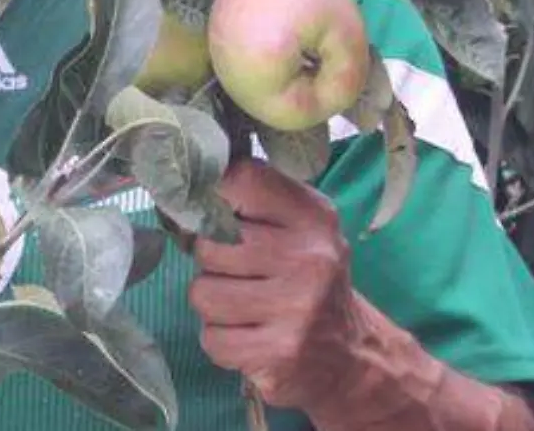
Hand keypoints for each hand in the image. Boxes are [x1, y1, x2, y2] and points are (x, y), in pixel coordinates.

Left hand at [186, 159, 369, 414]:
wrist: (351, 353)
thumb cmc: (306, 278)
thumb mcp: (297, 225)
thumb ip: (250, 201)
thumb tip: (182, 191)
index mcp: (313, 215)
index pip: (240, 180)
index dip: (213, 197)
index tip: (219, 215)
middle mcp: (309, 257)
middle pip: (209, 243)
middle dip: (211, 261)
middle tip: (239, 272)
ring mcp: (296, 307)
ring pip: (203, 293)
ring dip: (213, 304)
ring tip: (244, 306)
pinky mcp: (280, 352)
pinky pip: (212, 339)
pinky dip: (221, 340)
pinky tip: (249, 335)